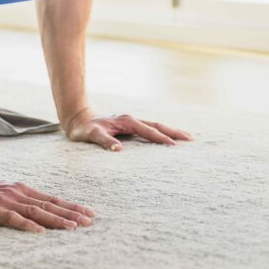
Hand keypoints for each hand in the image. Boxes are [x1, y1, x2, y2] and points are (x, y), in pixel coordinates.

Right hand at [0, 175, 94, 232]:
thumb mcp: (3, 194)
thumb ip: (20, 202)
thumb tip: (39, 213)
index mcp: (21, 190)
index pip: (51, 199)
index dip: (70, 206)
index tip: (88, 213)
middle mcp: (17, 193)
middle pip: (48, 204)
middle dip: (70, 213)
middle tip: (89, 221)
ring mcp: (5, 201)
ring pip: (35, 211)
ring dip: (55, 219)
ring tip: (72, 227)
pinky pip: (12, 218)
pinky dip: (27, 225)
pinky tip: (39, 231)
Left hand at [64, 108, 193, 150]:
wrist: (78, 119)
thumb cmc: (84, 129)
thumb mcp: (91, 135)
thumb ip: (104, 141)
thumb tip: (118, 149)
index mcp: (126, 121)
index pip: (148, 131)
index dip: (161, 138)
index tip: (174, 146)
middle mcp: (131, 119)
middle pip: (157, 125)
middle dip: (174, 132)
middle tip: (191, 139)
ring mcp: (132, 122)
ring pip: (156, 126)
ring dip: (171, 131)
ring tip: (187, 138)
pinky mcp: (130, 126)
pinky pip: (150, 129)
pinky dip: (162, 133)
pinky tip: (168, 138)